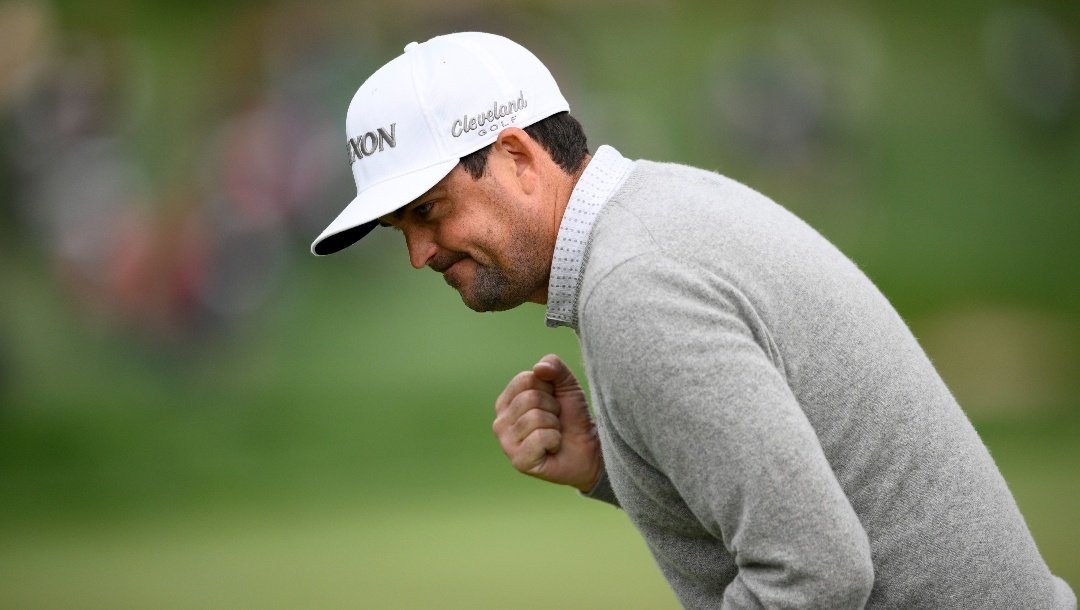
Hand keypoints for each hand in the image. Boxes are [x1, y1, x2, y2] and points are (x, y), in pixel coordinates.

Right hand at [493, 354, 602, 491]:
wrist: (588, 447)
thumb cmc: (572, 416)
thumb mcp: (566, 384)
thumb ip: (554, 366)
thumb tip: (539, 368)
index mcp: (506, 402)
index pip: (525, 379)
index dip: (548, 388)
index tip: (553, 401)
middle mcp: (500, 422)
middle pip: (530, 398)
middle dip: (552, 408)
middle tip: (556, 421)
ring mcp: (507, 444)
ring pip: (535, 418)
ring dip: (554, 425)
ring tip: (555, 434)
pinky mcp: (519, 461)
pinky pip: (539, 438)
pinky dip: (554, 440)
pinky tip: (553, 448)